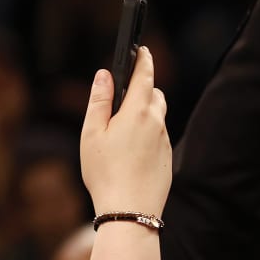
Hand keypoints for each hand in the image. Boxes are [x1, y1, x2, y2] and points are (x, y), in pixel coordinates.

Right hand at [83, 46, 170, 217]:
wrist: (130, 209)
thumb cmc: (105, 171)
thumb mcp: (92, 133)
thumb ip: (99, 101)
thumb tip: (105, 75)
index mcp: (138, 112)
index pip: (146, 76)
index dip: (144, 60)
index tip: (143, 49)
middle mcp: (158, 123)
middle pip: (155, 95)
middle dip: (143, 87)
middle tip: (124, 90)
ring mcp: (165, 142)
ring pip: (158, 117)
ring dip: (144, 112)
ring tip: (122, 124)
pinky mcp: (167, 158)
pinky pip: (158, 137)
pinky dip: (147, 133)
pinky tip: (130, 149)